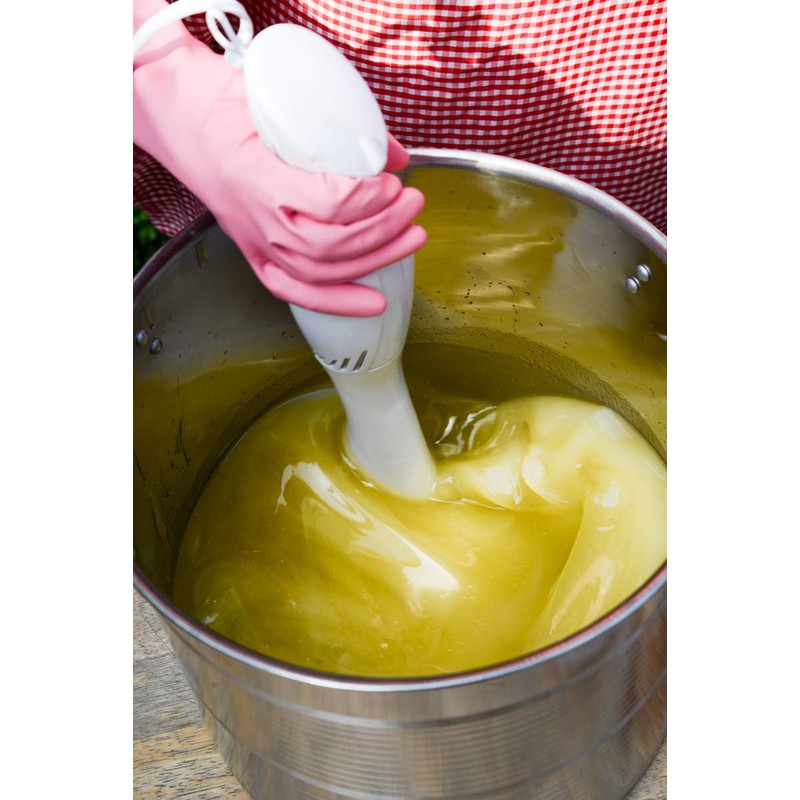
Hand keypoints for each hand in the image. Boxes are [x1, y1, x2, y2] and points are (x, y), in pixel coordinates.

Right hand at [134, 3, 424, 315]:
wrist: (179, 118)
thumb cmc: (224, 102)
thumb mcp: (281, 97)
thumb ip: (342, 124)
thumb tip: (393, 155)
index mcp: (258, 173)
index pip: (329, 204)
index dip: (371, 200)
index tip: (394, 182)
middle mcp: (255, 216)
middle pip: (332, 244)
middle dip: (384, 229)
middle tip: (414, 205)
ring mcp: (254, 240)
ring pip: (321, 271)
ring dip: (375, 259)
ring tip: (410, 238)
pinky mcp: (255, 253)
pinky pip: (294, 290)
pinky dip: (336, 301)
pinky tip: (372, 301)